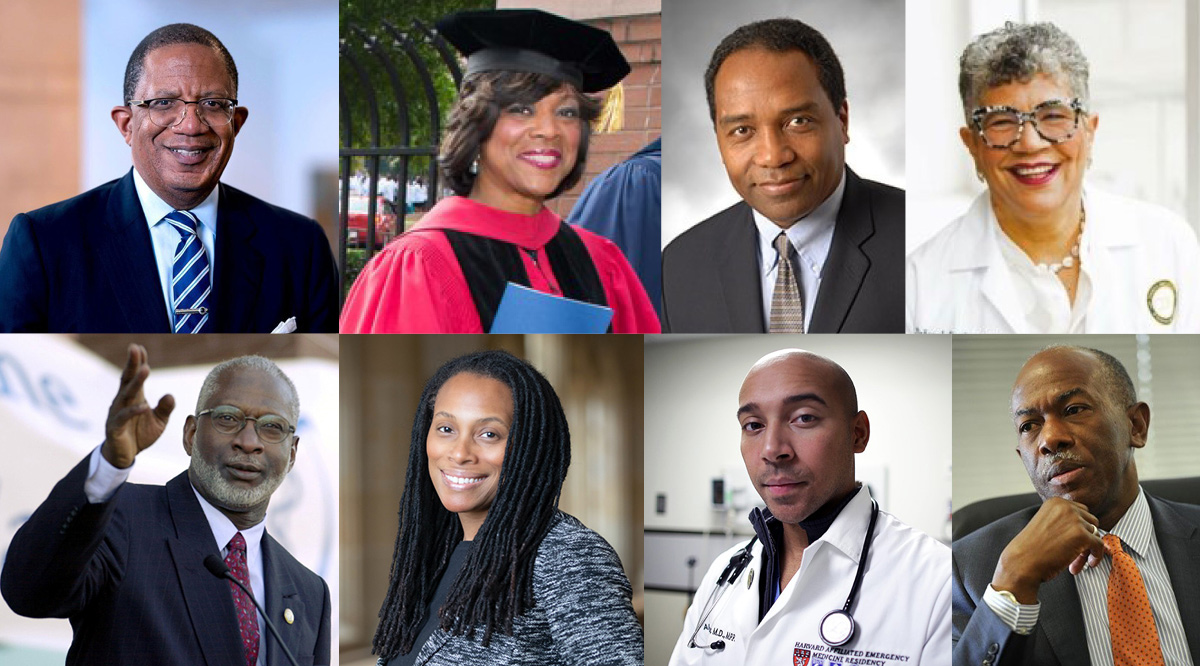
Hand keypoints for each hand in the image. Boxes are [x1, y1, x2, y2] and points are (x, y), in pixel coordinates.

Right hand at [101, 344, 174, 468]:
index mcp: (134, 397)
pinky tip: (144, 406)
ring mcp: (117, 413)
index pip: (135, 376)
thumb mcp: (159, 421)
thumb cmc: (140, 434)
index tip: (140, 347)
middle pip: (127, 379)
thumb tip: (170, 395)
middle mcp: (123, 401)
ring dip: (136, 382)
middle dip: (132, 363)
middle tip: (135, 348)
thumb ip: (165, 408)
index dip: (138, 362)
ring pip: (126, 394)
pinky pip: (124, 417)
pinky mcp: (115, 427)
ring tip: (145, 369)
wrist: (125, 456)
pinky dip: (134, 411)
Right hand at [991, 497, 1106, 603]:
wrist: (1022, 562)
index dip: (1079, 529)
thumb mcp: (1046, 523)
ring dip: (1088, 549)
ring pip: (1095, 534)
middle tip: (1076, 553)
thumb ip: (1063, 520)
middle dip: (1086, 538)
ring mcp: (1075, 520)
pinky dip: (1096, 556)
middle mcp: (1066, 507)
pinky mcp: (1082, 535)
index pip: (1080, 511)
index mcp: (1055, 502)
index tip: (1072, 542)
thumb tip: (1087, 527)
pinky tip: (1088, 563)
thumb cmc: (1031, 548)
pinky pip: (1099, 545)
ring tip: (1075, 562)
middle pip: (1090, 521)